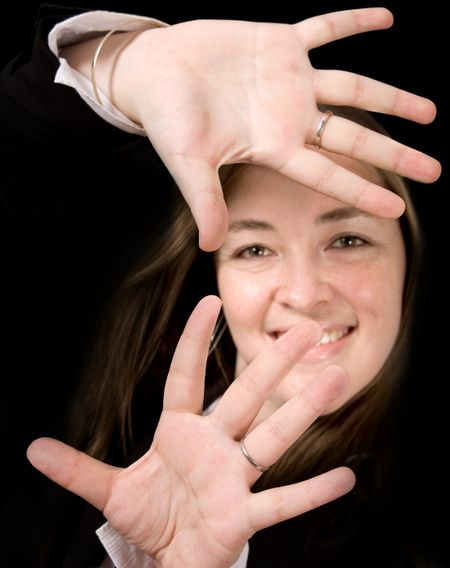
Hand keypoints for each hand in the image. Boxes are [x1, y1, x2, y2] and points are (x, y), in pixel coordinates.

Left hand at [27, 296, 354, 567]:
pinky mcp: (243, 516)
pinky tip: (347, 478)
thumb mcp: (111, 492)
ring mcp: (233, 479)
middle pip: (244, 398)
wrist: (171, 558)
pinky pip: (282, 502)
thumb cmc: (151, 516)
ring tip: (336, 380)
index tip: (208, 302)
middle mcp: (214, 446)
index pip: (187, 377)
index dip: (194, 341)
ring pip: (272, 439)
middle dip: (272, 365)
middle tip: (305, 332)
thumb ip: (77, 470)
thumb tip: (31, 449)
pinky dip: (313, 492)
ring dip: (302, 412)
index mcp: (180, 433)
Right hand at [109, 8, 439, 249]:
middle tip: (433, 171)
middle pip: (353, 139)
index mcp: (273, 147)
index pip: (327, 174)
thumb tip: (211, 248)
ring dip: (391, 98)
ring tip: (431, 113)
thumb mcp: (188, 164)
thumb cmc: (168, 121)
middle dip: (394, 154)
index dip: (362, 191)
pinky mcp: (280, 42)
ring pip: (353, 89)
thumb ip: (206, 202)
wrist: (154, 73)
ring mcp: (289, 80)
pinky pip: (325, 28)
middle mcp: (290, 117)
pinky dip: (353, 21)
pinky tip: (388, 18)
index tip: (397, 209)